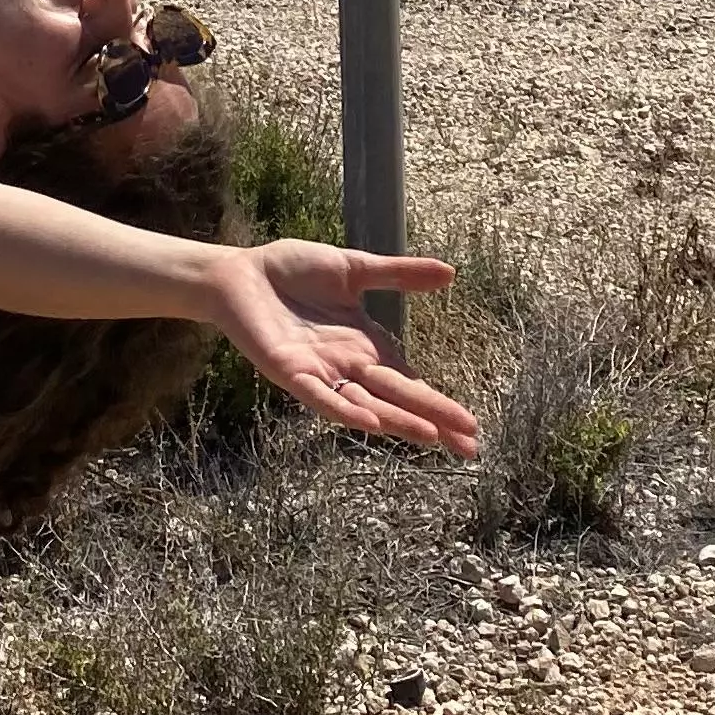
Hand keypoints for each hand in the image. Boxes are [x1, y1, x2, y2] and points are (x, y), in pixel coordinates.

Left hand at [211, 242, 479, 457]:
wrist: (241, 272)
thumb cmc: (292, 271)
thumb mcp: (354, 268)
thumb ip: (399, 275)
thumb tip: (451, 274)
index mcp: (366, 345)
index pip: (411, 382)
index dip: (441, 406)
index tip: (473, 429)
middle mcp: (348, 367)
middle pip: (398, 399)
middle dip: (433, 420)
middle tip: (470, 446)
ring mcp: (321, 373)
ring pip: (366, 405)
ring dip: (397, 421)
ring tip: (432, 437)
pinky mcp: (290, 372)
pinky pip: (321, 397)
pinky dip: (345, 409)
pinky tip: (370, 421)